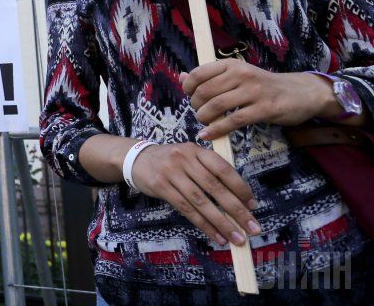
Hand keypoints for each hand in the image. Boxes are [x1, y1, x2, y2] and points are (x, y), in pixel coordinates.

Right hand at [130, 142, 260, 246]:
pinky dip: (204, 225)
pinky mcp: (161, 187)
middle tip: (252, 228)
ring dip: (222, 223)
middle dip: (237, 210)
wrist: (136, 159)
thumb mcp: (190, 156)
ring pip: (201, 202)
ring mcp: (171, 173)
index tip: (253, 205)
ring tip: (237, 238)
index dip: (241, 188)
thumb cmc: (171, 161)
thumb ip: (210, 171)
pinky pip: (186, 209)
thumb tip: (240, 199)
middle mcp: (184, 159)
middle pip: (215, 187)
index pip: (223, 169)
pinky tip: (216, 236)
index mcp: (197, 150)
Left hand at [181, 59, 333, 139]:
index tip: (190, 97)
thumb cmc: (263, 85)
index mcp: (232, 65)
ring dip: (204, 118)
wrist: (300, 93)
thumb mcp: (237, 76)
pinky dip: (217, 130)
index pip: (199, 73)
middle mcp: (241, 74)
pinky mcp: (264, 109)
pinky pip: (233, 121)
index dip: (188, 88)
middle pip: (205, 92)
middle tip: (199, 113)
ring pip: (217, 106)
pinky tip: (208, 135)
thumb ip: (210, 77)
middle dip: (196, 106)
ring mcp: (253, 91)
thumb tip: (181, 77)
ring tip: (204, 123)